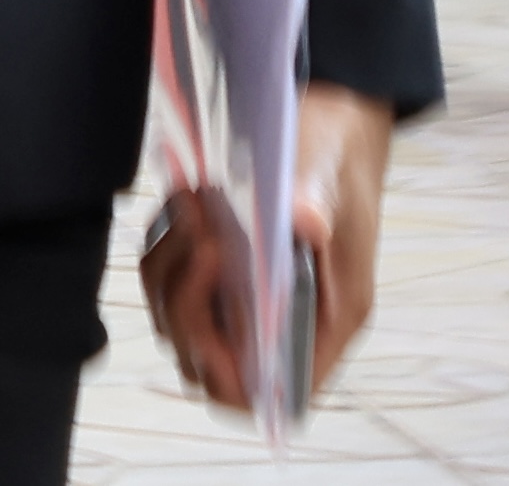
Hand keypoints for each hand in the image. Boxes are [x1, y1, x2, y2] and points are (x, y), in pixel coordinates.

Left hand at [142, 82, 393, 411]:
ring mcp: (241, 293)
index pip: (272, 391)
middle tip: (206, 241)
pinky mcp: (214, 263)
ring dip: (173, 269)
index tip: (214, 327)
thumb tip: (301, 219)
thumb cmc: (342, 158)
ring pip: (179, 317)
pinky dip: (166, 245)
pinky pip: (167, 277)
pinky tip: (187, 202)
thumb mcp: (336, 181)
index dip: (233, 379)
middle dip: (191, 305)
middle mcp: (279, 320)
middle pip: (208, 360)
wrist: (331, 117)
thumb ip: (317, 208)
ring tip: (195, 212)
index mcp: (324, 323)